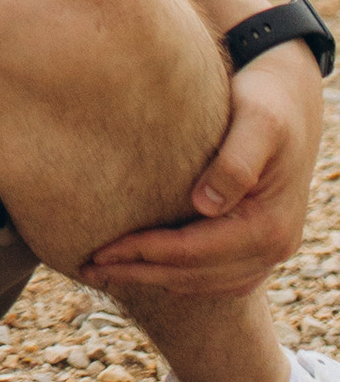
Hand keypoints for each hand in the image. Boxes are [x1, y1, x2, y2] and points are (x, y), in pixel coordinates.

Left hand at [86, 43, 325, 298]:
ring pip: (204, 283)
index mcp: (269, 225)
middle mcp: (274, 247)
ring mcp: (269, 251)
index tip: (99, 251)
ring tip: (107, 272)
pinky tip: (147, 266)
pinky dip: (181, 277)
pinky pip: (217, 277)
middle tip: (87, 268)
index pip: (193, 252)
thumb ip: (235, 163)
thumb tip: (205, 206)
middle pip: (194, 276)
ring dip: (155, 280)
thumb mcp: (257, 122)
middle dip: (138, 274)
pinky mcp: (259, 244)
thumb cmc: (268, 102)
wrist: (294, 98)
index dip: (143, 254)